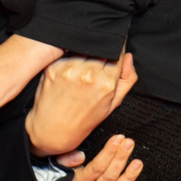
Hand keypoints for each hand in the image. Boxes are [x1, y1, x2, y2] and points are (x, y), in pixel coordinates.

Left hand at [24, 50, 138, 156]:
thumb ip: (126, 79)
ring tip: (80, 72)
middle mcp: (88, 74)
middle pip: (100, 49)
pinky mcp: (53, 68)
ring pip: (83, 49)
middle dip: (101, 53)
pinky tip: (68, 74)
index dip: (115, 51)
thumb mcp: (112, 105)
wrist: (52, 132)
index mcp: (106, 83)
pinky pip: (66, 55)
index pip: (116, 53)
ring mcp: (69, 70)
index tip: (113, 52)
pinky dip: (69, 60)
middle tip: (95, 67)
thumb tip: (128, 56)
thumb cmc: (83, 120)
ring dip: (85, 54)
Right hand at [62, 135, 142, 180]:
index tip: (117, 139)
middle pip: (109, 176)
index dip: (108, 153)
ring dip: (129, 176)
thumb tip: (80, 156)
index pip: (96, 167)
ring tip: (138, 163)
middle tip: (129, 143)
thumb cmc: (69, 168)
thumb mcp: (62, 161)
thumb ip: (68, 159)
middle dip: (120, 158)